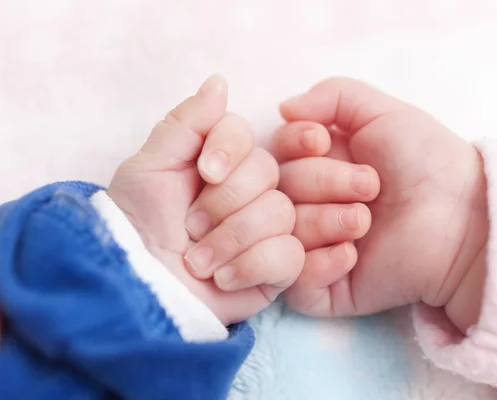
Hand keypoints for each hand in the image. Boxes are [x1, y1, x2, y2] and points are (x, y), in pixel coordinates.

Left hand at [108, 75, 303, 325]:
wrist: (140, 286)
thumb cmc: (139, 225)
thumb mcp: (150, 166)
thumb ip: (186, 122)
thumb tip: (219, 80)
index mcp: (222, 162)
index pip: (246, 134)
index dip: (229, 150)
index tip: (205, 172)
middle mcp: (251, 191)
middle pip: (267, 173)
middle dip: (223, 203)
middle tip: (190, 227)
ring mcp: (268, 229)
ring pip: (279, 213)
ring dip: (229, 240)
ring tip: (198, 261)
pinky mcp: (279, 267)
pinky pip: (288, 255)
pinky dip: (249, 267)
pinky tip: (222, 279)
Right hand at [272, 78, 487, 330]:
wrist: (461, 216)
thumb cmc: (426, 160)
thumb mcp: (382, 113)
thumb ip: (331, 97)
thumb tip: (282, 108)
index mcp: (319, 163)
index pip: (276, 152)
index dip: (292, 144)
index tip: (322, 141)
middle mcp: (311, 203)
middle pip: (279, 191)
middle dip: (324, 181)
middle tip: (371, 186)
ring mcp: (316, 246)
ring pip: (283, 233)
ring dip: (327, 221)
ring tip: (367, 222)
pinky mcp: (325, 289)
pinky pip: (294, 280)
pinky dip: (320, 264)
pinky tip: (354, 255)